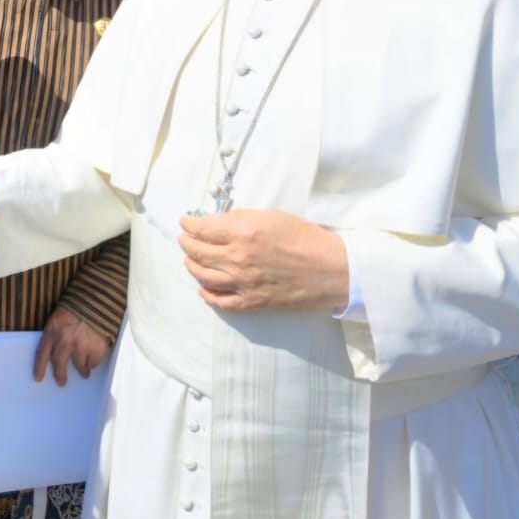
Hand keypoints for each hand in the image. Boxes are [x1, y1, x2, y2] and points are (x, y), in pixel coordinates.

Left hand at [33, 306, 108, 386]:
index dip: (39, 367)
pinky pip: (93, 363)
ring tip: (84, 372)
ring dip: (82, 370)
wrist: (97, 300)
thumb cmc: (76, 307)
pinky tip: (94, 359)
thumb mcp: (58, 318)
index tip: (38, 378)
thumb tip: (54, 351)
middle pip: (59, 364)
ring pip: (79, 367)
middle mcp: (65, 341)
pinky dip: (93, 363)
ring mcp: (81, 346)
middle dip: (60, 375)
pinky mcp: (96, 349)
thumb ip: (55, 334)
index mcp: (52, 331)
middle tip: (61, 382)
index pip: (42, 354)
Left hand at [178, 209, 349, 312]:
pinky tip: (203, 288)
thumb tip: (219, 221)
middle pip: (197, 252)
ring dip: (191, 265)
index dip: (188, 224)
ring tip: (190, 259)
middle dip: (186, 243)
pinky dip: (207, 294)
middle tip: (185, 239)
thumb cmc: (307, 238)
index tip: (185, 222)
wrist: (334, 270)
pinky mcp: (252, 302)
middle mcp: (237, 257)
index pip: (201, 228)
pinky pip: (220, 301)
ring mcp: (242, 282)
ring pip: (202, 276)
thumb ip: (241, 218)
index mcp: (242, 232)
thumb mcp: (272, 216)